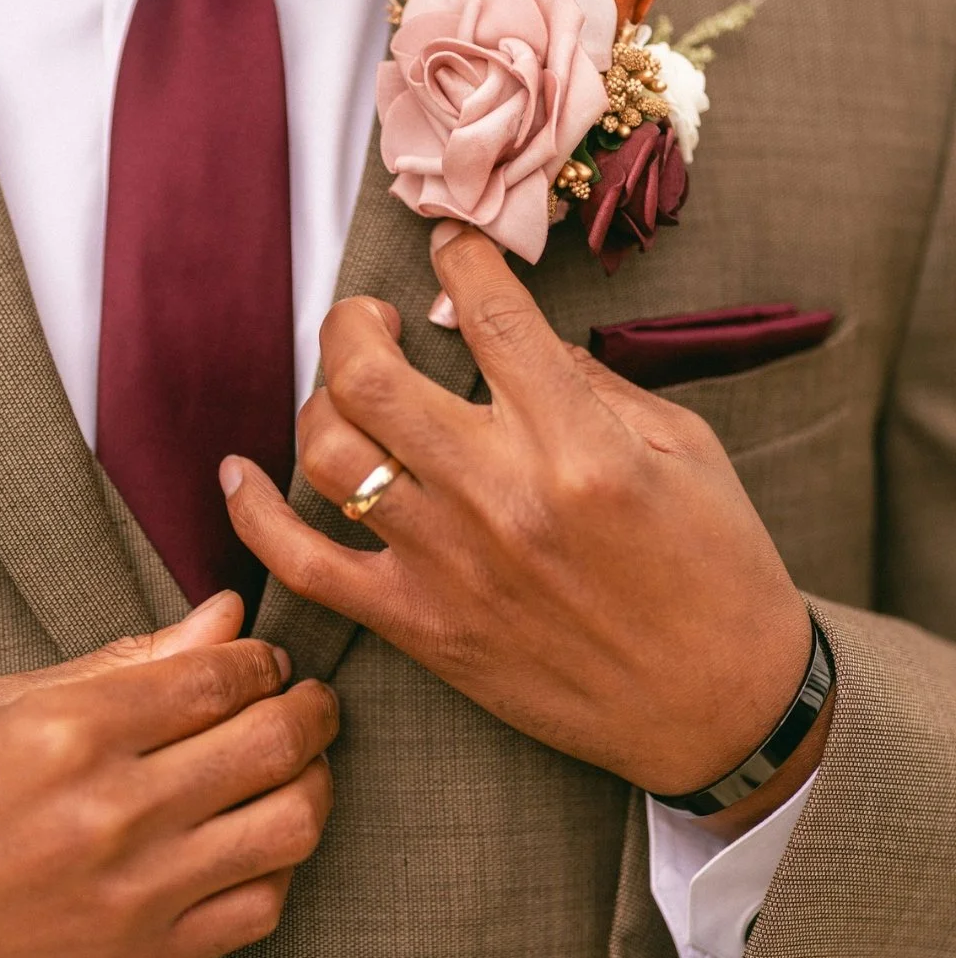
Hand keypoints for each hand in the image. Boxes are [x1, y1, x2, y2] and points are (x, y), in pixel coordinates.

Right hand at [0, 592, 337, 957]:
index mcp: (72, 732)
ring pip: (290, 823)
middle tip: (310, 702)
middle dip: (313, 709)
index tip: (268, 663)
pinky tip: (261, 840)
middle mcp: (113, 810)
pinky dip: (281, 865)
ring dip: (316, 782)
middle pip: (273, 740)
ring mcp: (134, 893)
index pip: (222, 675)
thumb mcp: (8, 705)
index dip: (265, 661)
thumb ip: (130, 660)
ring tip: (302, 766)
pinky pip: (260, 907)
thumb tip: (225, 616)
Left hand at [222, 227, 821, 811]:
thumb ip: (597, 385)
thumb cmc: (718, 575)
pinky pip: (305, 564)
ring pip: (328, 452)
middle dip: (352, 322)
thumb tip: (522, 339)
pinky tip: (240, 475)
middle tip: (370, 320)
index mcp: (579, 444)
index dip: (457, 259)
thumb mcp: (690, 452)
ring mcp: (448, 564)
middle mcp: (501, 495)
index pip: (490, 315)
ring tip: (345, 394)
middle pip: (372, 375)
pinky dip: (256, 516)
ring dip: (319, 400)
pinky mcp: (420, 625)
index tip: (449, 248)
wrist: (716, 708)